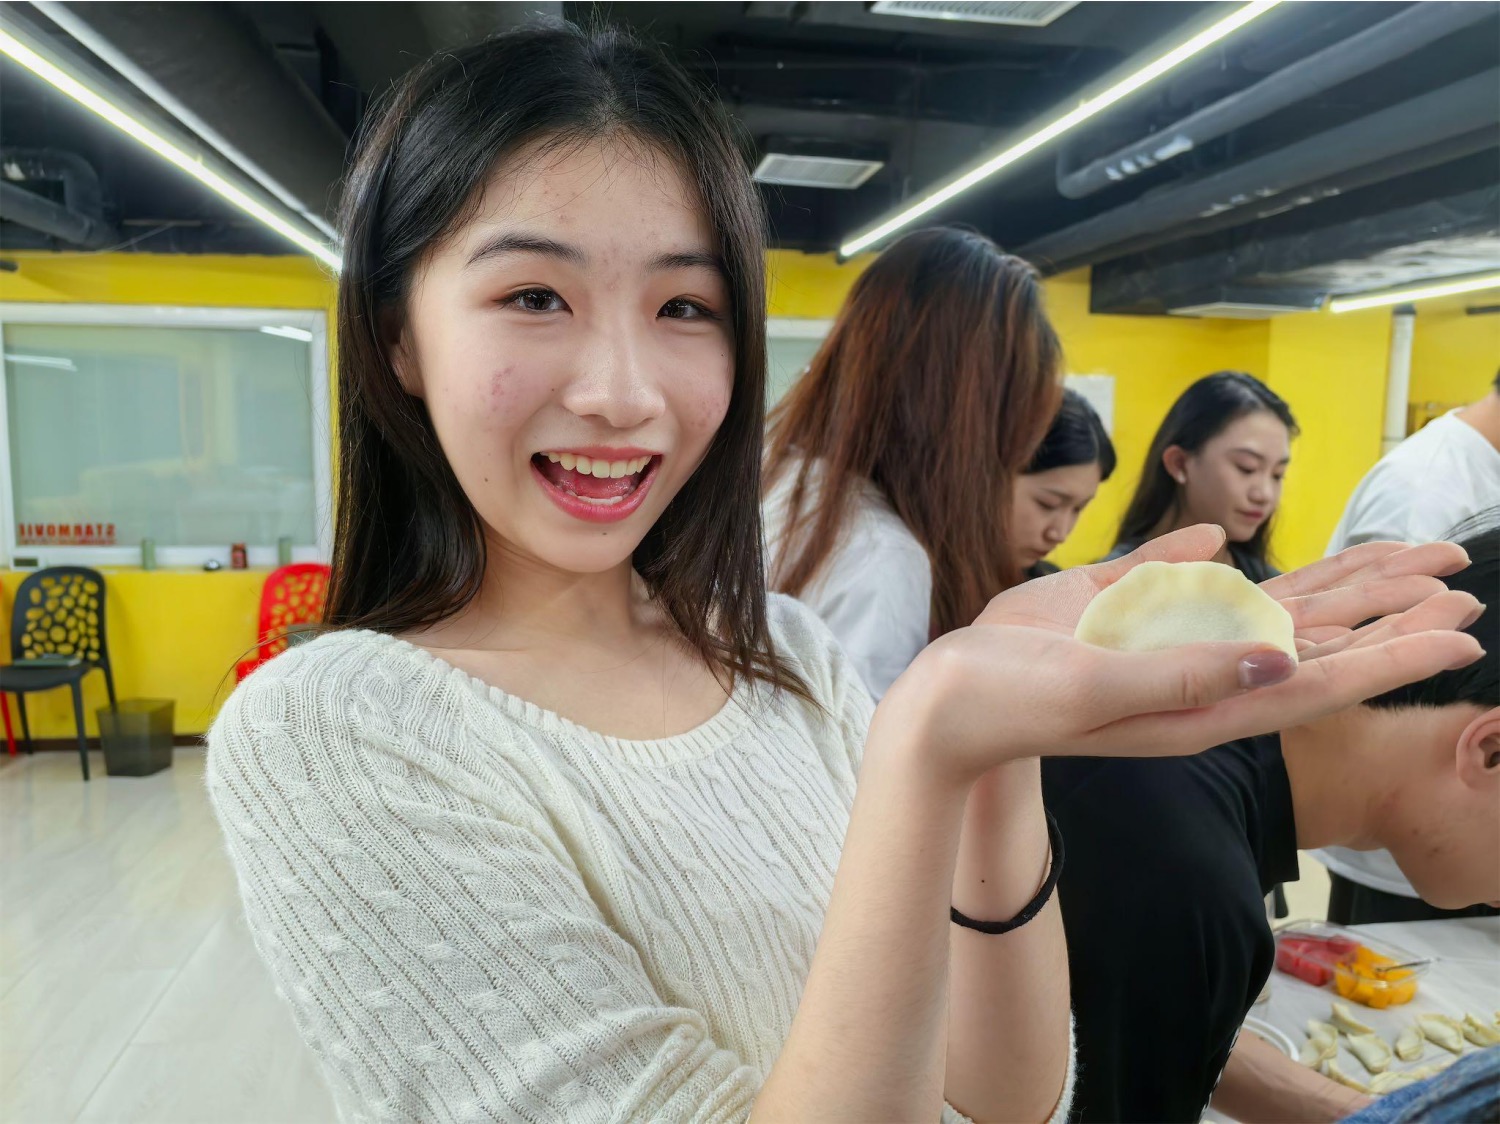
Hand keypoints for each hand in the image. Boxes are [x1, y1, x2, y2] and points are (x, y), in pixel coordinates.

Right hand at [883, 525, 1481, 780]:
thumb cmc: (1010, 701)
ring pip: (1261, 602)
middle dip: (1385, 611)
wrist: (944, 699)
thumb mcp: (1096, 688)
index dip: (1391, 655)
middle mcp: (1193, 671)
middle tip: (1459, 579)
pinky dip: (1214, 555)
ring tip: (1386, 559)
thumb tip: (1282, 651)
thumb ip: (1185, 674)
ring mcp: (1160, 640)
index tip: (1458, 631)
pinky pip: (1181, 577)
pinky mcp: (1119, 611)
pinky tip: (1229, 535)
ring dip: (1327, 581)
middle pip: (1310, 636)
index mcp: (1199, 702)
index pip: (1317, 678)